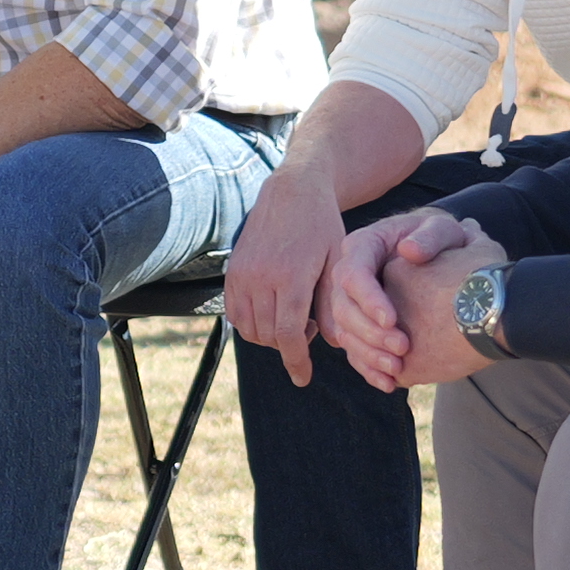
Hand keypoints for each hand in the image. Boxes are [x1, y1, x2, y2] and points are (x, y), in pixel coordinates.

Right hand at [224, 160, 357, 381]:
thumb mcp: (338, 261)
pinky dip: (251, 324)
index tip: (303, 378)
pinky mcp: (232, 272)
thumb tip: (337, 346)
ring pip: (249, 329)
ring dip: (269, 337)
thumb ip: (334, 303)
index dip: (296, 361)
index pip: (287, 334)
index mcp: (290, 276)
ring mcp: (242, 274)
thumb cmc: (322, 226)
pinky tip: (272, 312)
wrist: (292, 191)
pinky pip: (235, 314)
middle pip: (268, 336)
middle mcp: (260, 277)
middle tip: (309, 329)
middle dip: (288, 345)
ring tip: (292, 319)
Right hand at [322, 205, 481, 391]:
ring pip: (344, 332)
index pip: (353, 274)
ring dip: (369, 354)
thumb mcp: (443, 228)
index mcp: (364, 246)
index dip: (369, 300)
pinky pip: (354, 350)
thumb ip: (431, 235)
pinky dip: (369, 369)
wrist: (444, 258)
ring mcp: (352, 301)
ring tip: (397, 368)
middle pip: (343, 308)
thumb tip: (407, 250)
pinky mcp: (359, 324)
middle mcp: (350, 274)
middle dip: (370, 332)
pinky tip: (389, 383)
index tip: (393, 320)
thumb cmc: (443, 240)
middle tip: (402, 347)